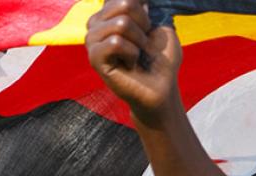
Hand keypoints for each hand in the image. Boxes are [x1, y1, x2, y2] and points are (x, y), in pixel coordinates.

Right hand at [86, 0, 182, 126]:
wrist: (162, 88)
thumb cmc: (161, 59)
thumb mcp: (161, 24)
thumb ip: (147, 6)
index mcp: (109, 12)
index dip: (142, 7)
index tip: (149, 23)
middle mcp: (96, 23)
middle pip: (124, 4)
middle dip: (144, 24)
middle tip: (144, 43)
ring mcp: (92, 41)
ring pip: (121, 24)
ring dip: (139, 41)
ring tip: (137, 54)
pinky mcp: (94, 59)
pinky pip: (116, 43)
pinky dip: (132, 53)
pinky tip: (130, 64)